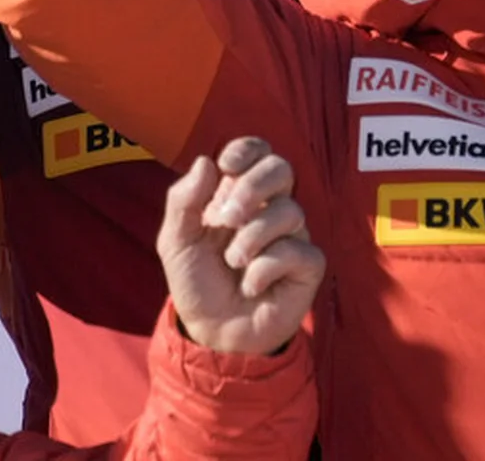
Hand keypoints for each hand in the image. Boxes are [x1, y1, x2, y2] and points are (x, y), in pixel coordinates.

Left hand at [160, 137, 323, 357]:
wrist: (212, 333)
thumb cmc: (197, 284)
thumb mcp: (176, 242)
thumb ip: (183, 201)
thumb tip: (206, 162)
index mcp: (238, 195)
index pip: (258, 152)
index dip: (247, 150)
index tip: (227, 166)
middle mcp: (269, 208)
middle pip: (281, 168)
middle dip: (253, 187)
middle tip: (227, 219)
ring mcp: (291, 235)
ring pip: (289, 211)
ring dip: (252, 239)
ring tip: (233, 264)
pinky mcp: (307, 265)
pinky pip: (297, 250)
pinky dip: (266, 268)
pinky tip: (251, 286)